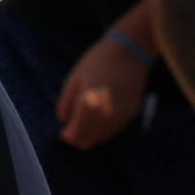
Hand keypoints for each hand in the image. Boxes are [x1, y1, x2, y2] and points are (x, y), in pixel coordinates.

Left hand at [50, 36, 148, 151]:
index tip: (64, 132)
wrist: (129, 52)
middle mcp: (106, 115)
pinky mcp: (131, 114)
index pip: (76, 136)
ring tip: (86, 120)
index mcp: (89, 105)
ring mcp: (121, 116)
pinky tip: (100, 114)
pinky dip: (104, 127)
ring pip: (102, 138)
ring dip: (92, 134)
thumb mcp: (74, 79)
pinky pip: (114, 129)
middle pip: (89, 142)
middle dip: (78, 138)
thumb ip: (65, 104)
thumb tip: (63, 122)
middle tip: (72, 129)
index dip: (68, 136)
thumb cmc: (97, 62)